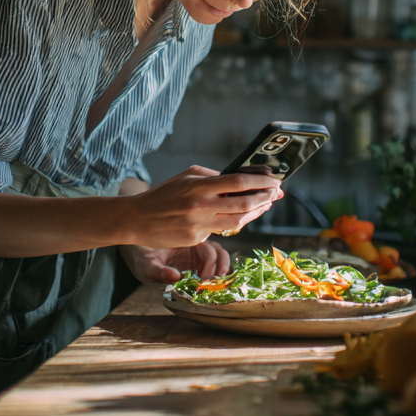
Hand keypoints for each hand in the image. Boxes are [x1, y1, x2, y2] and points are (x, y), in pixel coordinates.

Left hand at [120, 241, 231, 284]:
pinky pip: (212, 263)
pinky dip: (217, 272)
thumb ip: (158, 272)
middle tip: (217, 283)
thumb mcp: (144, 263)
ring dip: (222, 270)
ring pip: (218, 256)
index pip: (208, 249)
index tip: (205, 280)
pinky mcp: (194, 259)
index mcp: (185, 238)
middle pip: (218, 251)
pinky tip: (214, 284)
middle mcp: (194, 242)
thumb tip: (175, 277)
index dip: (211, 265)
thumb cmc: (138, 252)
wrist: (132, 243)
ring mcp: (195, 251)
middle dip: (222, 267)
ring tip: (218, 285)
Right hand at [121, 165, 281, 248]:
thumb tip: (238, 180)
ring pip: (238, 221)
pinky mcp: (196, 239)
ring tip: (266, 205)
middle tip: (277, 193)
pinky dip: (233, 222)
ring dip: (256, 212)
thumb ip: (212, 176)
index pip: (238, 182)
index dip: (260, 182)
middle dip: (265, 197)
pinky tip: (241, 216)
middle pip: (244, 203)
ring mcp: (199, 224)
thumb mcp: (186, 176)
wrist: (137, 219)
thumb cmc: (163, 194)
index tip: (274, 180)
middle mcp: (201, 205)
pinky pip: (221, 231)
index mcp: (199, 185)